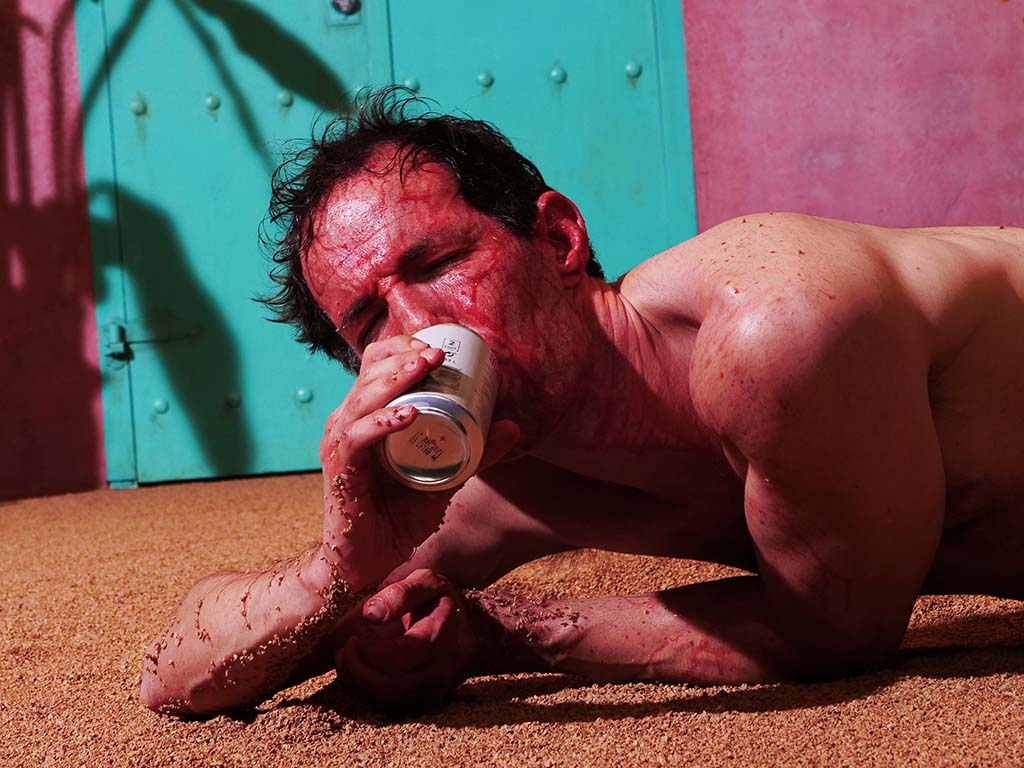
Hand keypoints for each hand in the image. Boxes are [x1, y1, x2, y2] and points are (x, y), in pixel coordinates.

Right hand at [318, 335, 518, 590]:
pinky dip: (382, 422)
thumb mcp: (444, 478)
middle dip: (404, 356)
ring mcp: (340, 446)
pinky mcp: (340, 471)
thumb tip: (512, 425)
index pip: (376, 366)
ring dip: (395, 379)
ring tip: (425, 367)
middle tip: (439, 353)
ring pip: (362, 399)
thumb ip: (475, 455)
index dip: (401, 347)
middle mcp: (348, 424)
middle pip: (369, 374)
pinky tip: (408, 414)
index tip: (439, 343)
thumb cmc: (397, 517)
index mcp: (367, 417)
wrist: (365, 563)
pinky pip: (357, 438)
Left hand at [336, 569, 483, 714]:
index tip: (358, 634)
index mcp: (439, 638)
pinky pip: (388, 706)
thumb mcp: (428, 583)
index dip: (368, 650)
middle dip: (356, 671)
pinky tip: (358, 669)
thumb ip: (401, 593)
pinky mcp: (422, 701)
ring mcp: (432, 691)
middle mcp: (437, 671)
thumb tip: (370, 615)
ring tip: (346, 658)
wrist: (475, 634)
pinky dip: (365, 691)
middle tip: (345, 649)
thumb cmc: (445, 604)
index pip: (397, 657)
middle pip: (388, 689)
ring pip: (385, 702)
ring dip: (357, 683)